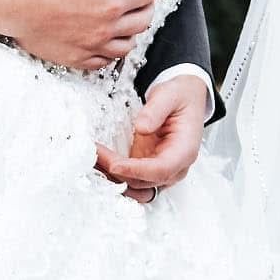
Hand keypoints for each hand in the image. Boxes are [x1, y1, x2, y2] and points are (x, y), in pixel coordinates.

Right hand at [0, 0, 168, 73]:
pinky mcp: (74, 58)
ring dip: (133, 32)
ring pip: (127, 46)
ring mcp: (90, 46)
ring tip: (129, 20)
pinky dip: (111, 52)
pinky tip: (107, 41)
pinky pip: (103, 62)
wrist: (9, 1)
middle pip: (142, 21)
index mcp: (109, 1)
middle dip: (149, 6)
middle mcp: (105, 28)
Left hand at [95, 75, 209, 201]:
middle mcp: (175, 165)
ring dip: (114, 177)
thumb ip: (156, 109)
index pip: (161, 169)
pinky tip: (100, 163)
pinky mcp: (149, 166)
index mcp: (185, 150)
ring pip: (137, 184)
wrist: (185, 98)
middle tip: (95, 154)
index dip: (136, 170)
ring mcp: (161, 168)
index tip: (115, 165)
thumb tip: (141, 127)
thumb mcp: (170, 95)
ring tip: (94, 160)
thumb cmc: (181, 97)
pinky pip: (132, 178)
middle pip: (145, 180)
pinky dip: (116, 175)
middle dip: (118, 171)